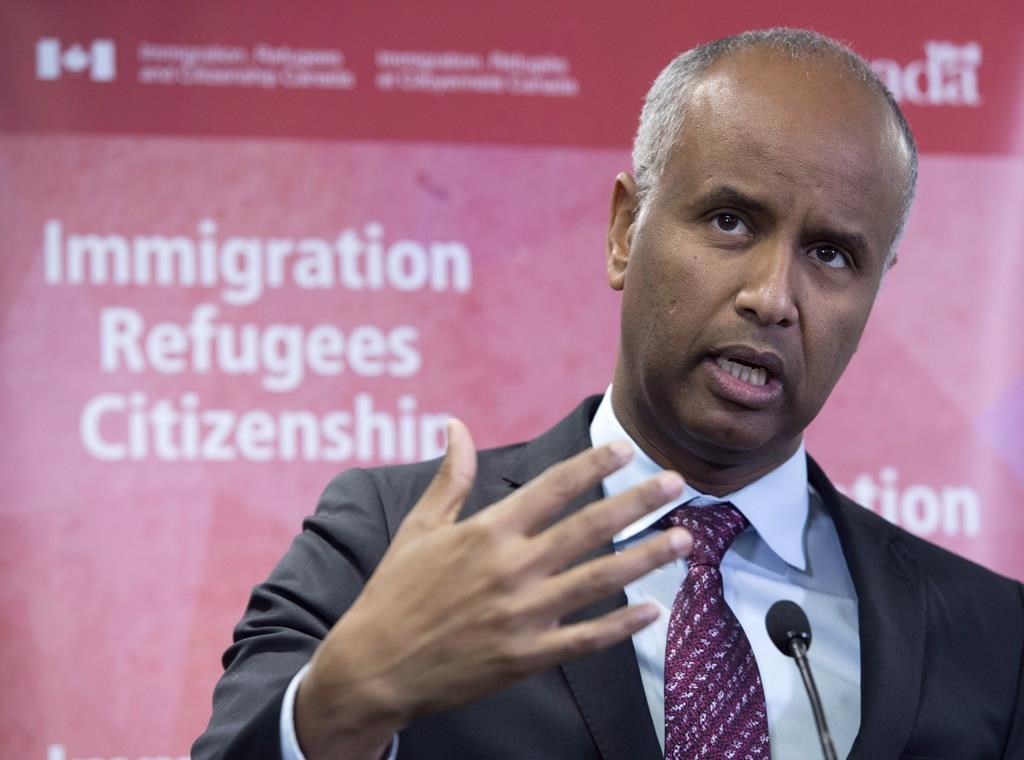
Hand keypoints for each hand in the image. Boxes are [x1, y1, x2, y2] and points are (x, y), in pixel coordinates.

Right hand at [295, 419, 690, 758]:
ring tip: (684, 540)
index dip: (592, 465)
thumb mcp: (418, 528)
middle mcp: (510, 568)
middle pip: (588, 528)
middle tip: (677, 484)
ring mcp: (521, 615)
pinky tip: (654, 610)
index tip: (625, 449)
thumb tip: (455, 425)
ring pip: (597, 580)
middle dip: (638, 503)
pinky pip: (584, 638)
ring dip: (645, 558)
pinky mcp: (525, 656)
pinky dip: (621, 625)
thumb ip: (449, 478)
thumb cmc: (395, 592)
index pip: (551, 488)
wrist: (374, 667)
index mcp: (486, 532)